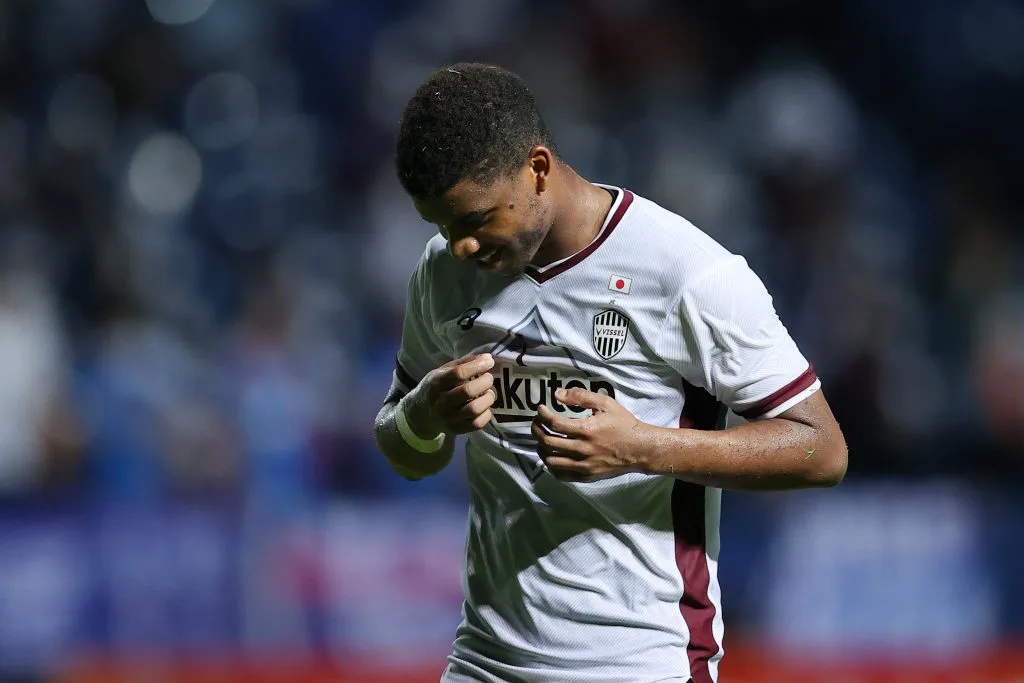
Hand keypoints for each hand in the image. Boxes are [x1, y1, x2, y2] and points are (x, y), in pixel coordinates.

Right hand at [406, 353, 496, 435]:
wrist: (420, 414)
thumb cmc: (435, 388)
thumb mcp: (442, 371)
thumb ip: (464, 363)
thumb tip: (488, 358)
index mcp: (436, 383)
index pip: (458, 373)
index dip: (477, 366)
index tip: (489, 362)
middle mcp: (441, 402)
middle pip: (467, 391)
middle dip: (484, 382)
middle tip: (488, 378)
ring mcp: (448, 418)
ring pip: (474, 409)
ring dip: (487, 399)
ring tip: (488, 393)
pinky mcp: (456, 430)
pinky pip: (477, 424)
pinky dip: (486, 414)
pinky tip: (484, 407)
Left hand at [531, 388, 648, 482]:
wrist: (640, 449)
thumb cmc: (623, 424)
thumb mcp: (605, 403)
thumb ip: (581, 396)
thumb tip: (557, 395)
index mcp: (587, 430)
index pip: (554, 424)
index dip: (542, 415)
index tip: (540, 410)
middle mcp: (583, 449)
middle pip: (548, 442)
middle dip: (537, 430)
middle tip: (537, 423)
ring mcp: (584, 465)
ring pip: (551, 460)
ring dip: (541, 448)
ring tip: (543, 439)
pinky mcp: (586, 476)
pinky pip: (561, 475)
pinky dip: (551, 466)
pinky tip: (552, 455)